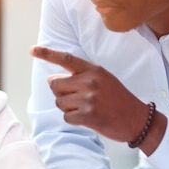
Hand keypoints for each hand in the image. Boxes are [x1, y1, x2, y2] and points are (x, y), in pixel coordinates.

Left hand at [30, 45, 147, 142]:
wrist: (136, 119)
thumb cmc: (117, 99)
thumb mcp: (103, 79)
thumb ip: (79, 76)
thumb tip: (52, 79)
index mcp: (93, 70)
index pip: (66, 59)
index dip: (47, 53)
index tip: (32, 50)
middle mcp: (90, 81)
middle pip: (55, 85)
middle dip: (60, 93)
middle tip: (75, 98)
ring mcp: (89, 99)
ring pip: (59, 102)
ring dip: (67, 107)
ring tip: (85, 108)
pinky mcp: (88, 116)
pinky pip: (66, 116)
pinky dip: (73, 119)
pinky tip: (87, 118)